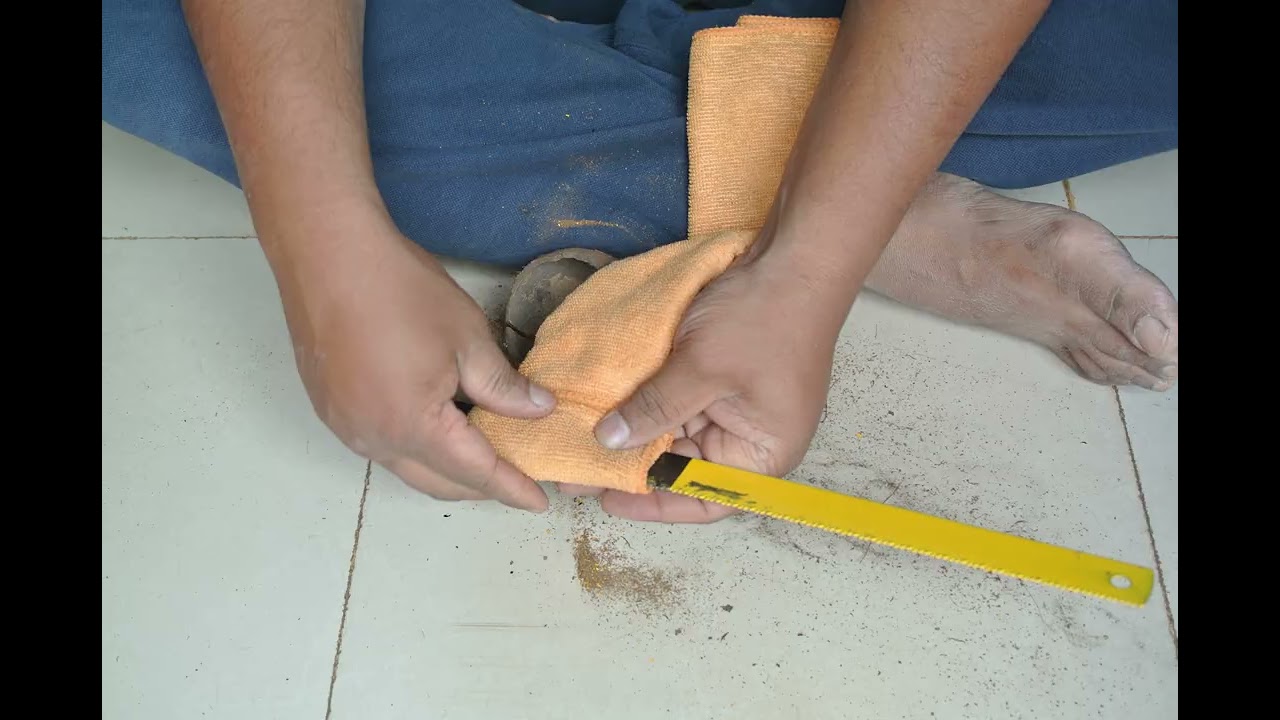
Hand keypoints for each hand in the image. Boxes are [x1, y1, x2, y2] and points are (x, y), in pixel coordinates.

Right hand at [273, 214, 554, 511]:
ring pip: (407, 467)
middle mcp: (374, 440)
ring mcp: (346, 427)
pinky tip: (436, 425)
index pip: (475, 472)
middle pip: (438, 483)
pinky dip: (416, 447)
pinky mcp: (330, 409)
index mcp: (413, 427)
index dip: (511, 487)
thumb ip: (504, 387)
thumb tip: (540, 411)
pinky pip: (381, 445)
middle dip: (479, 487)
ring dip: (445, 468)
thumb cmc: (402, 291)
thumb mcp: (467, 338)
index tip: (540, 502)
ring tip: (482, 452)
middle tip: (515, 477)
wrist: (327, 254)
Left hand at [564, 252, 843, 522]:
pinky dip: (645, 402)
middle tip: (578, 464)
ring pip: (675, 433)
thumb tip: (608, 441)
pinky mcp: (719, 381)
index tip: (607, 499)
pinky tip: (606, 402)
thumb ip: (654, 408)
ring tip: (581, 434)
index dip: (654, 504)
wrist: (794, 258)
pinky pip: (677, 402)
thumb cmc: (764, 319)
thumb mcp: (702, 368)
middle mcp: (749, 441)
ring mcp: (735, 410)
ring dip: (634, 430)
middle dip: (633, 464)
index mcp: (762, 457)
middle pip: (684, 467)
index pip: (704, 499)